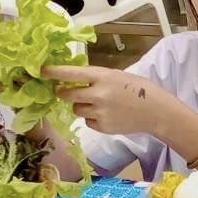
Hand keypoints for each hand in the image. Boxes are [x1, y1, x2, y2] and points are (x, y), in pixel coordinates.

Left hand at [44, 65, 174, 136]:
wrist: (155, 111)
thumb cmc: (137, 89)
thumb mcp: (115, 76)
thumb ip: (96, 78)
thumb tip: (73, 80)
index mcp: (102, 77)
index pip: (71, 73)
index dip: (54, 72)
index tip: (42, 71)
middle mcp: (98, 94)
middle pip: (67, 94)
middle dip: (63, 93)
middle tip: (64, 91)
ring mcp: (99, 112)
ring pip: (76, 109)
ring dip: (81, 106)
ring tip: (98, 104)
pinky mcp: (102, 127)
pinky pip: (87, 122)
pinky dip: (92, 119)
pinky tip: (107, 115)